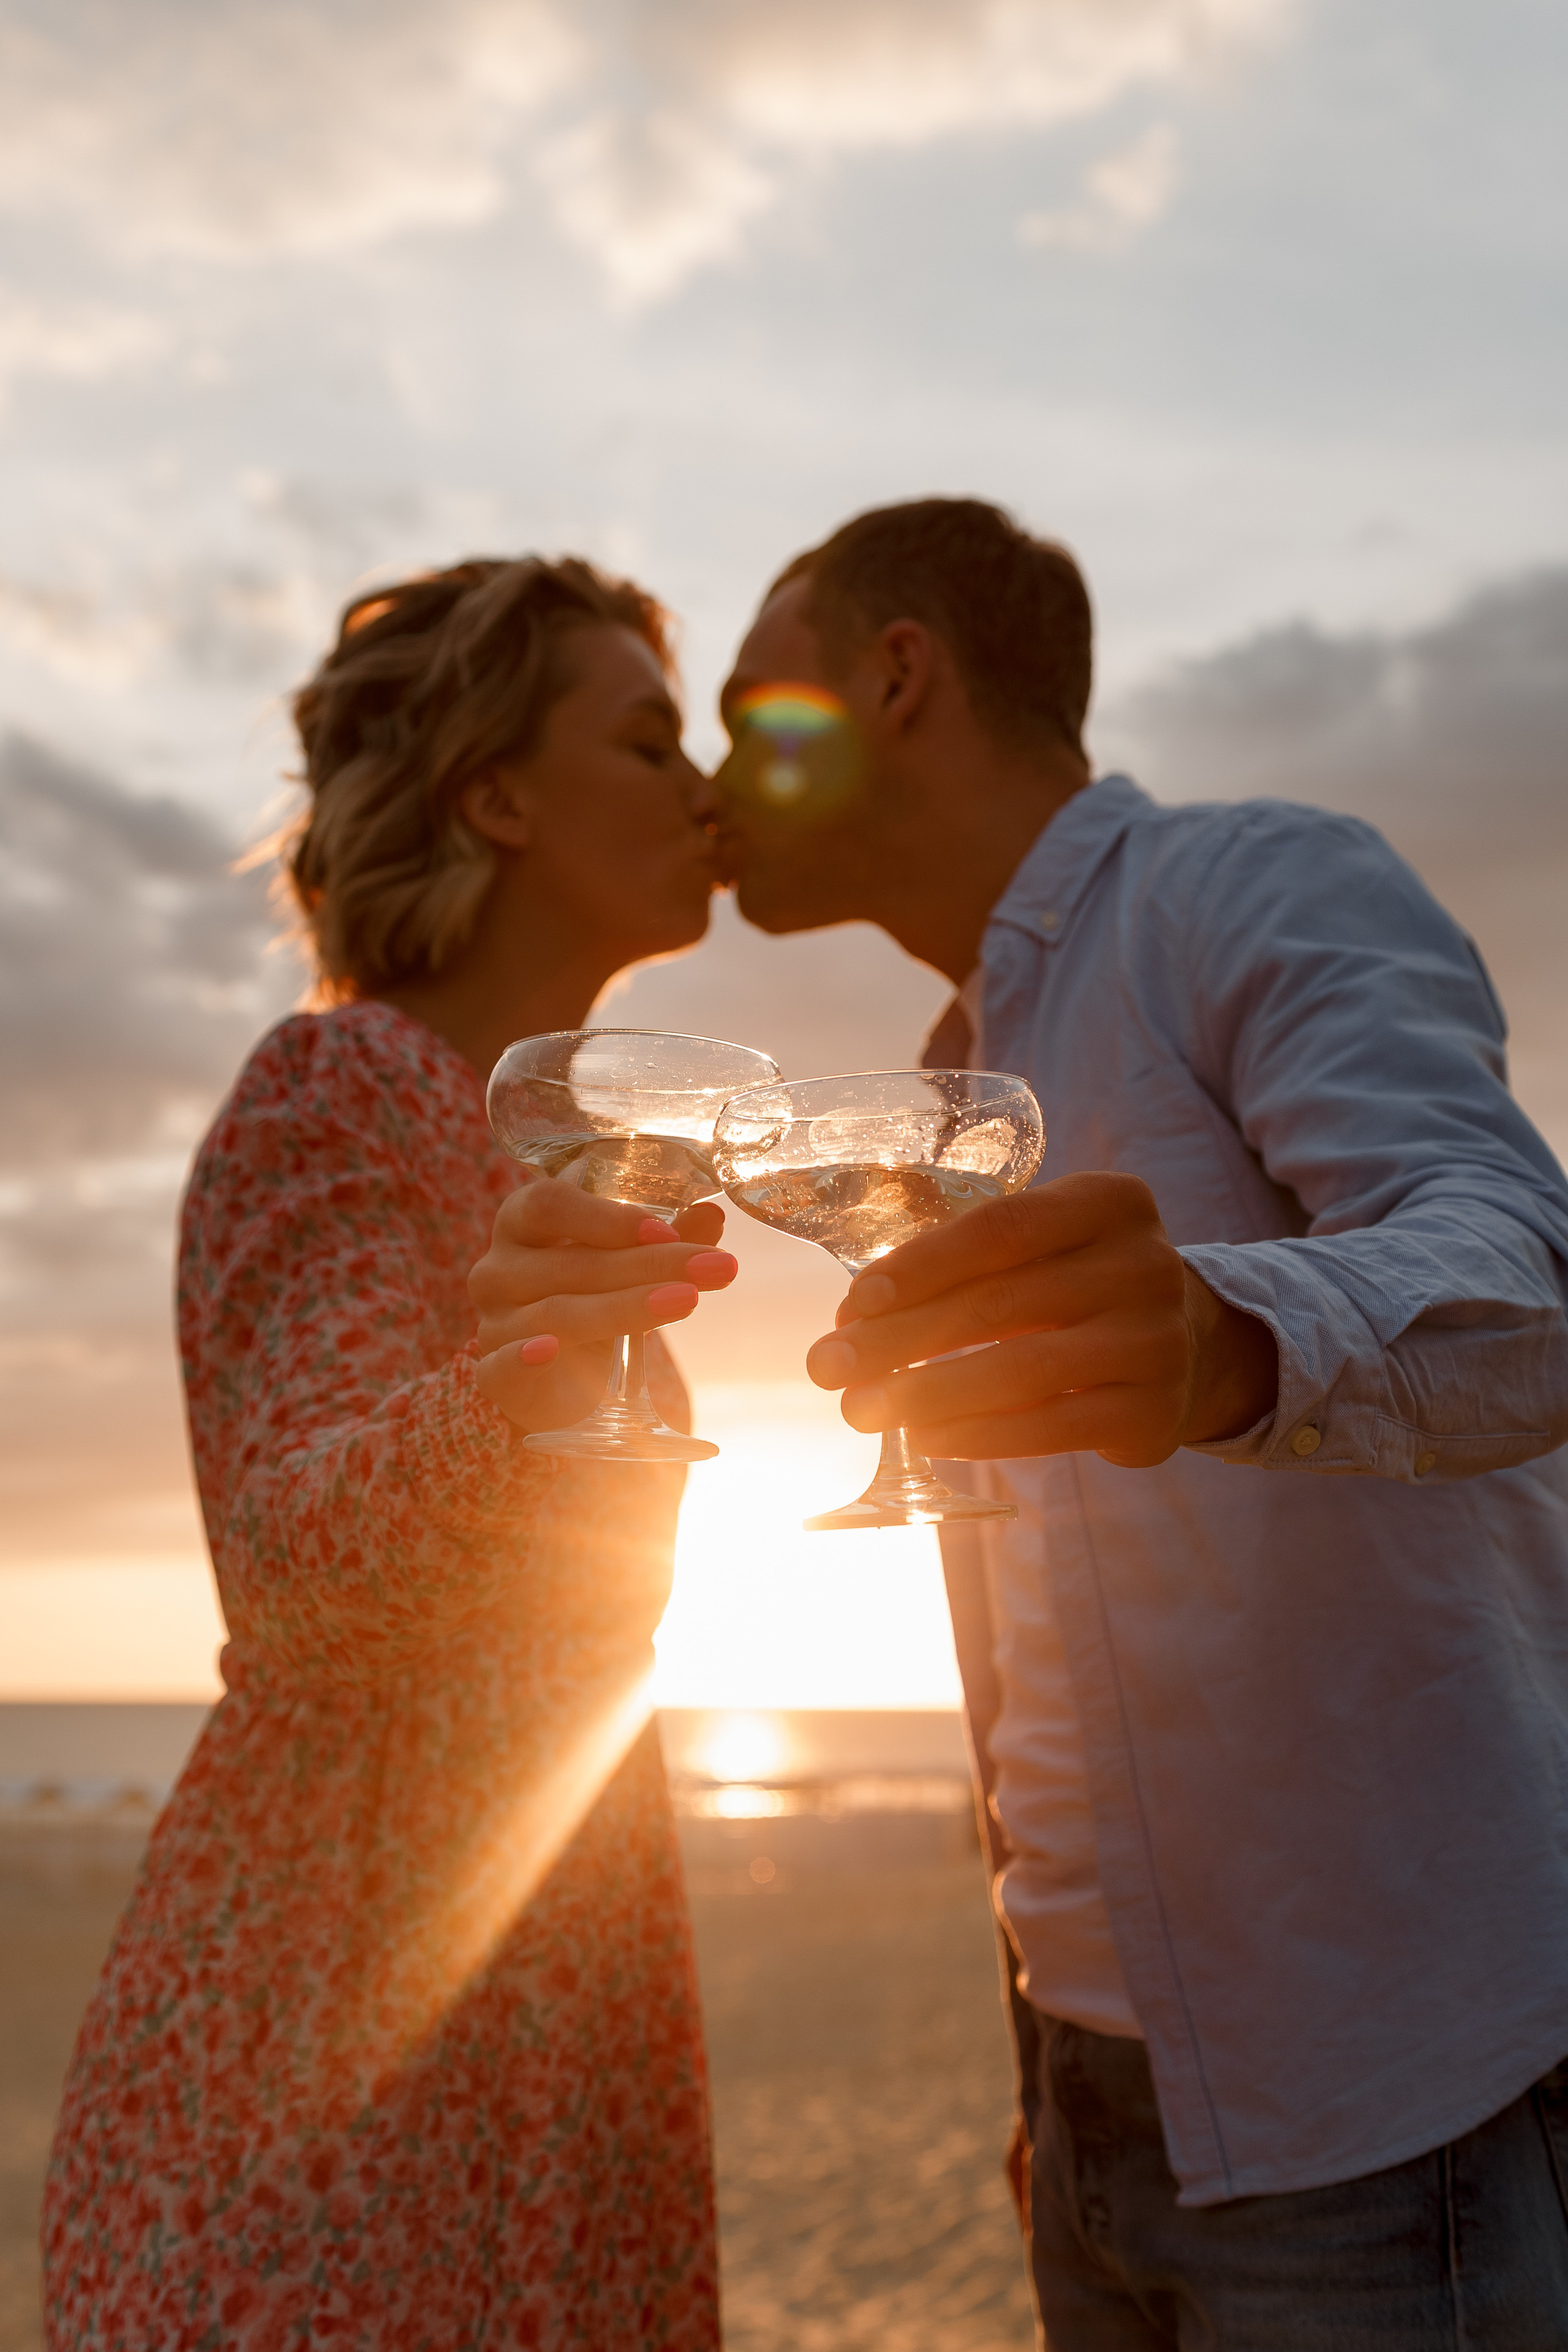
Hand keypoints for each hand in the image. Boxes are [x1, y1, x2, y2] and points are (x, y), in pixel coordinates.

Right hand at [468, 1177, 734, 1434]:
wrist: (556, 1377)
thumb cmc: (589, 1298)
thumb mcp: (625, 1263)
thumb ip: (663, 1239)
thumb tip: (712, 1216)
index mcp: (522, 1222)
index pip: (551, 1204)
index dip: (607, 1216)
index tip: (667, 1231)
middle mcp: (498, 1268)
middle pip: (572, 1262)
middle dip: (650, 1264)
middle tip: (716, 1266)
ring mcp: (493, 1322)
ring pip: (558, 1312)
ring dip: (626, 1307)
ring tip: (688, 1301)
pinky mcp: (494, 1373)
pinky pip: (504, 1364)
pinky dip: (525, 1356)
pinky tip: (550, 1350)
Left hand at [804, 1171, 1277, 1467]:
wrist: (1189, 1346)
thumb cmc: (1078, 1285)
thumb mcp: (1047, 1246)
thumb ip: (969, 1263)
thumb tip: (854, 1323)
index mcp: (1111, 1202)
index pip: (1000, 1228)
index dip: (918, 1266)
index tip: (851, 1305)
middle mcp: (1145, 1265)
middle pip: (999, 1303)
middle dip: (900, 1340)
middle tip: (830, 1368)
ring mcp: (1157, 1343)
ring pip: (1021, 1372)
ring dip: (927, 1395)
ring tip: (862, 1411)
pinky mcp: (1152, 1414)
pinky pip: (1049, 1428)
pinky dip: (977, 1435)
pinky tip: (924, 1438)